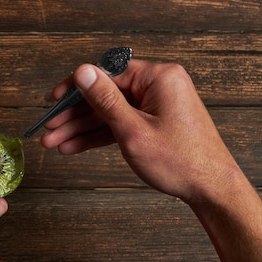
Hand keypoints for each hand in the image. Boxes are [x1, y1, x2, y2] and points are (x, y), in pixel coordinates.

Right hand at [41, 60, 240, 203]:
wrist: (211, 189)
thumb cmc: (180, 161)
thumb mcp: (133, 130)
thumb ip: (105, 100)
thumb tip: (82, 71)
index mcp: (159, 77)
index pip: (107, 73)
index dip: (76, 88)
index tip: (54, 101)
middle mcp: (159, 85)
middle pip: (106, 95)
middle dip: (75, 115)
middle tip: (50, 128)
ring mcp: (157, 105)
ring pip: (110, 113)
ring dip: (83, 129)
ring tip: (56, 143)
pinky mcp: (156, 122)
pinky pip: (122, 124)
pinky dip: (100, 136)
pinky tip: (75, 146)